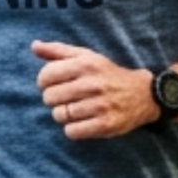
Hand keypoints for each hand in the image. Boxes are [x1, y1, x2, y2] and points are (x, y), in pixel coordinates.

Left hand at [32, 40, 156, 139]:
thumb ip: (58, 51)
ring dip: (63, 115)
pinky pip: (72, 132)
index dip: (44, 82)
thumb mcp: (87, 57)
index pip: (46, 76)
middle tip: (65, 98)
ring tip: (75, 109)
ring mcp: (100, 105)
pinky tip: (82, 121)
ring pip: (59, 115)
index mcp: (86, 64)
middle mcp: (93, 83)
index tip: (54, 84)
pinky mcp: (105, 125)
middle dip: (53, 99)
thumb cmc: (108, 74)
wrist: (144, 95)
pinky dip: (73, 129)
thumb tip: (34, 46)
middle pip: (49, 97)